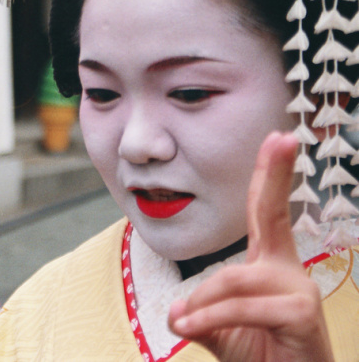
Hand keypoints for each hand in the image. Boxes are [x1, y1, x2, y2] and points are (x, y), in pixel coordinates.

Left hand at [168, 132, 333, 361]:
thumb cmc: (259, 357)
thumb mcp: (219, 331)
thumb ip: (198, 316)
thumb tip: (174, 313)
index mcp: (269, 267)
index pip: (265, 213)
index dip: (270, 176)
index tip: (278, 139)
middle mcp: (287, 271)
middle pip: (274, 214)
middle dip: (276, 173)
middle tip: (283, 137)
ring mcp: (299, 290)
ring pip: (232, 279)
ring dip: (200, 304)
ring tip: (182, 322)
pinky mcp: (301, 314)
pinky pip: (240, 306)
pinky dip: (208, 318)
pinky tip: (189, 328)